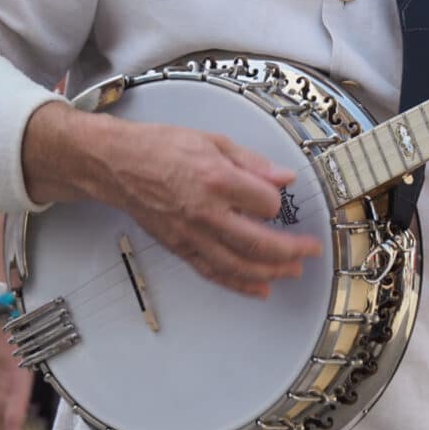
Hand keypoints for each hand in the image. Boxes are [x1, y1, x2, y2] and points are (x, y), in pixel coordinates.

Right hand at [97, 123, 321, 297]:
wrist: (117, 164)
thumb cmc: (161, 148)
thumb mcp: (214, 141)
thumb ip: (253, 162)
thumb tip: (285, 177)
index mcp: (217, 179)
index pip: (267, 203)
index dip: (279, 203)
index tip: (279, 199)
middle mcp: (205, 212)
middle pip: (258, 243)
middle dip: (291, 250)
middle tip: (310, 250)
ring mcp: (191, 234)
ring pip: (238, 265)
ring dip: (271, 273)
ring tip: (293, 271)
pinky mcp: (180, 247)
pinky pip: (214, 272)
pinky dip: (239, 284)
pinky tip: (259, 288)